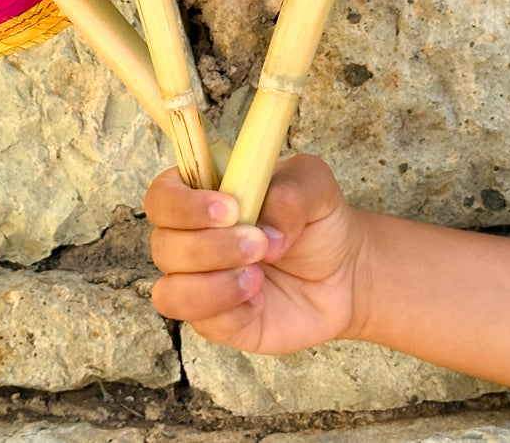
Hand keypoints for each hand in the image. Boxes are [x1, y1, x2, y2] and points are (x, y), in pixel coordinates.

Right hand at [145, 154, 370, 355]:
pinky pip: (202, 323)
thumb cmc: (318, 220)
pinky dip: (230, 311)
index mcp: (203, 197)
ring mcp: (202, 284)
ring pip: (170, 292)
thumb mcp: (314, 186)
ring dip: (212, 284)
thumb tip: (265, 231)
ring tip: (258, 276)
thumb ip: (289, 194)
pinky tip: (260, 300)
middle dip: (210, 246)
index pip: (162, 197)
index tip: (231, 209)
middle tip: (260, 244)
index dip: (183, 205)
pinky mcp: (219, 322)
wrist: (347, 273)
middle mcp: (193, 240)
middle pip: (163, 245)